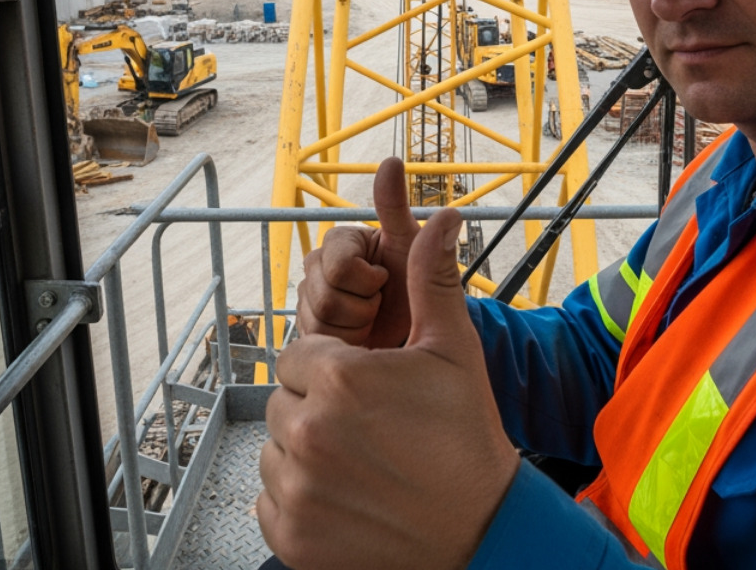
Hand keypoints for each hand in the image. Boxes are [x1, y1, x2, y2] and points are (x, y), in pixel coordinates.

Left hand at [259, 196, 519, 569]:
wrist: (483, 532)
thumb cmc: (468, 440)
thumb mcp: (453, 351)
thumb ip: (432, 279)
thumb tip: (441, 219)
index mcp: (340, 379)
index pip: (299, 356)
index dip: (332, 369)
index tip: (366, 390)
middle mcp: (308, 432)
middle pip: (285, 401)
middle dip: (317, 408)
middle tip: (369, 429)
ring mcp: (297, 489)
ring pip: (277, 450)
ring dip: (307, 453)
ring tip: (362, 463)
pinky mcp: (291, 536)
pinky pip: (272, 500)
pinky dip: (301, 500)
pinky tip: (349, 497)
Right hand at [296, 156, 427, 348]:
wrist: (418, 334)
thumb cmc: (417, 284)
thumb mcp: (410, 244)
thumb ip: (395, 206)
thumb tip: (391, 161)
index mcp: (340, 242)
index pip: (337, 264)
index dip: (366, 280)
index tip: (386, 281)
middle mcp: (319, 266)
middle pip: (320, 294)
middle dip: (359, 308)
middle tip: (380, 304)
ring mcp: (311, 298)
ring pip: (316, 321)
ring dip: (352, 329)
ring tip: (372, 323)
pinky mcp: (310, 329)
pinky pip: (314, 343)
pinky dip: (342, 346)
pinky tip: (359, 341)